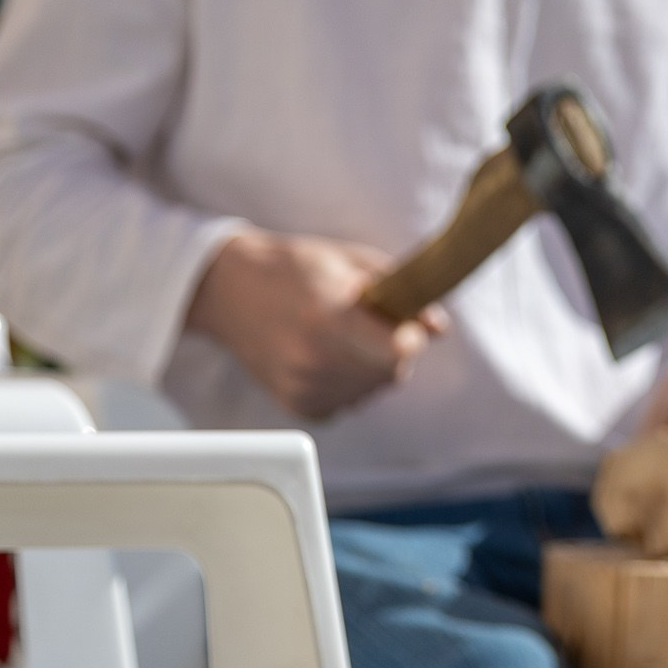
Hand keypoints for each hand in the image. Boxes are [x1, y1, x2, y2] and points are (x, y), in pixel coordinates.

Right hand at [184, 229, 447, 419]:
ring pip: (374, 389)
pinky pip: (349, 403)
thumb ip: (400, 290)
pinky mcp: (298, 406)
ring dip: (373, 367)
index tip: (403, 325)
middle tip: (368, 324)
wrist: (229, 289)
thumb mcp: (350, 262)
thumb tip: (438, 328)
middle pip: (393, 372)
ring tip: (342, 337)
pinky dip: (349, 384)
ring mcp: (303, 386)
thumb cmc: (293, 268)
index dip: (408, 337)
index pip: (399, 351)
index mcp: (330, 317)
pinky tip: (328, 357)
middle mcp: (314, 358)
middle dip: (394, 349)